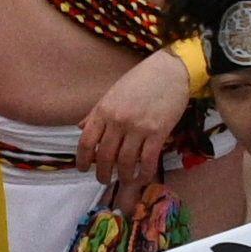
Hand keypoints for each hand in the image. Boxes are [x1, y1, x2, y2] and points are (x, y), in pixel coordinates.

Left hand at [85, 43, 197, 194]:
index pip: (86, 141)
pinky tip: (142, 178)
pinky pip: (148, 159)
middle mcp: (118, 121)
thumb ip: (96, 113)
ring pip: (126, 160)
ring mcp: (138, 128)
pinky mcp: (159, 132)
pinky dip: (144, 172)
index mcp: (103, 111)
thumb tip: (80, 128)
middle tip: (103, 180)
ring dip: (123, 175)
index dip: (82, 159)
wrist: (170, 71)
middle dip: (102, 172)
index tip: (82, 169)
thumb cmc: (140, 80)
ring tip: (123, 181)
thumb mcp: (112, 94)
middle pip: (105, 155)